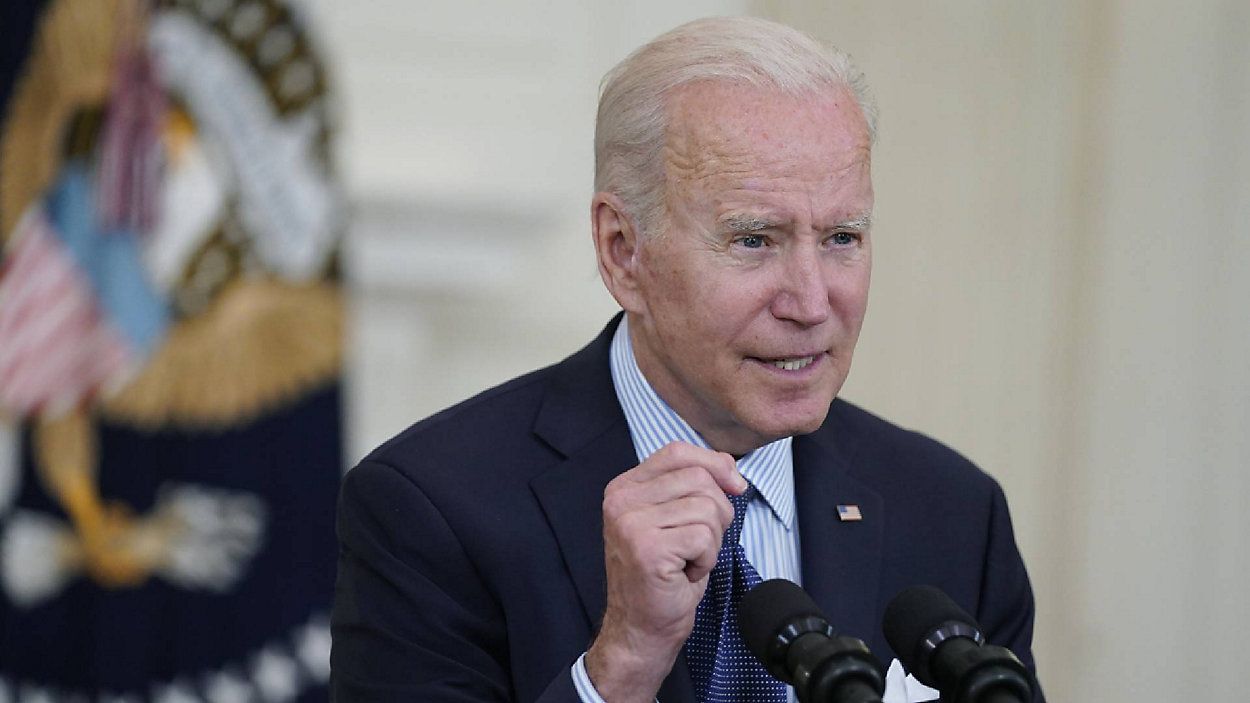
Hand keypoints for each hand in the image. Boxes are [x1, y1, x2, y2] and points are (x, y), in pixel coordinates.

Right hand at [585, 442, 746, 701]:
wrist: (640, 630)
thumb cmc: (662, 577)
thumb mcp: (672, 520)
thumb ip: (690, 487)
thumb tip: (732, 472)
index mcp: (623, 487)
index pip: (677, 451)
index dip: (714, 463)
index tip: (734, 486)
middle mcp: (621, 500)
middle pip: (699, 478)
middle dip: (716, 512)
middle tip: (698, 544)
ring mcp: (631, 524)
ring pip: (707, 508)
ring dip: (711, 540)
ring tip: (687, 560)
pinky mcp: (648, 548)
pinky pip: (705, 537)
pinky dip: (707, 559)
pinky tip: (685, 573)